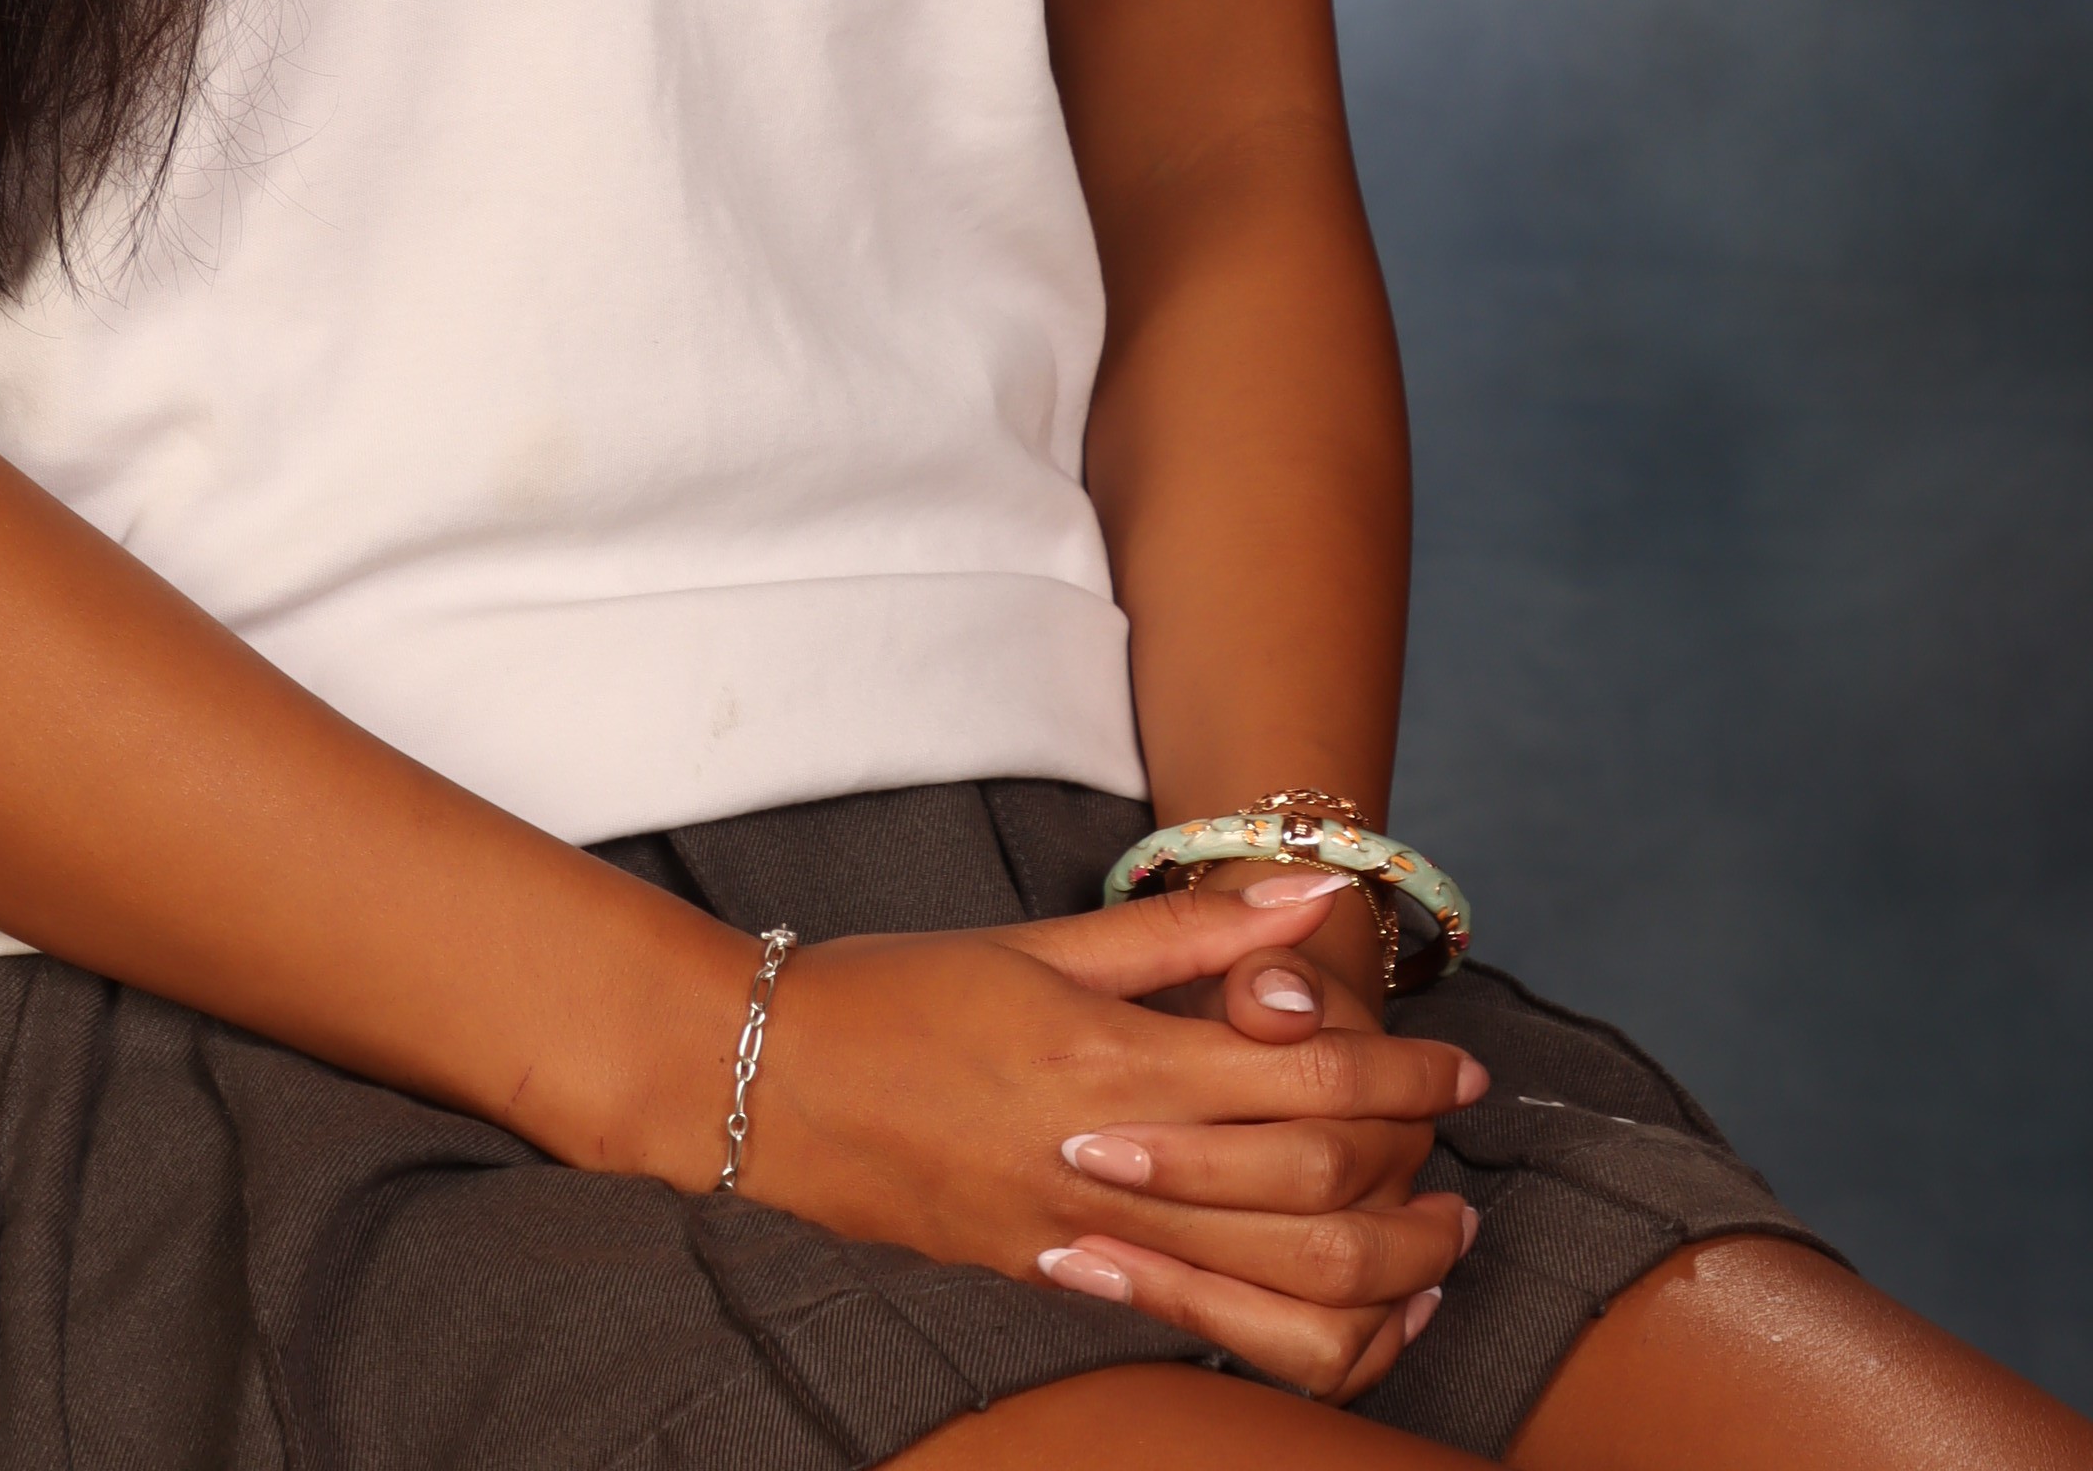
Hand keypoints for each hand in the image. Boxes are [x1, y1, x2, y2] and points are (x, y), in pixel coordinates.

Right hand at [730, 875, 1485, 1408]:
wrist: (765, 1083)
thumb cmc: (901, 992)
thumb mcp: (1040, 938)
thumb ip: (1184, 929)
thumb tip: (1309, 893)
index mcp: (1110, 1061)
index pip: (1306, 1078)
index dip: (1403, 1070)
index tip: (1461, 1061)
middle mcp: (1109, 1166)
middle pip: (1316, 1198)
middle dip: (1415, 1184)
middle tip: (1461, 1157)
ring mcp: (1082, 1247)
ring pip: (1277, 1297)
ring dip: (1380, 1281)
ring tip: (1431, 1250)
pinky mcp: (1055, 1290)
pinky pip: (1207, 1333)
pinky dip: (1296, 1334)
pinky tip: (1339, 1312)